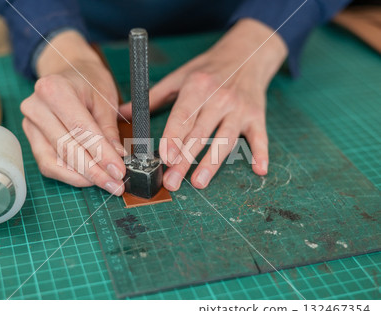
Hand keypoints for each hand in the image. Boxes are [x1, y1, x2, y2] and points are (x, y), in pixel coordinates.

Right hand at [21, 31, 125, 194]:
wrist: (69, 72)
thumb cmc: (89, 84)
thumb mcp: (105, 100)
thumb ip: (109, 130)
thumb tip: (117, 158)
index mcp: (55, 89)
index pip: (81, 130)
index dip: (102, 155)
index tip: (119, 171)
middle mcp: (36, 106)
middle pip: (67, 148)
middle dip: (95, 171)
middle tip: (116, 185)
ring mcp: (30, 124)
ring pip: (55, 160)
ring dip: (82, 177)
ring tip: (105, 184)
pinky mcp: (31, 138)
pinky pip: (47, 163)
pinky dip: (68, 175)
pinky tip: (88, 179)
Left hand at [119, 19, 287, 190]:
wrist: (246, 54)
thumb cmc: (207, 69)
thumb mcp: (179, 77)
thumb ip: (152, 97)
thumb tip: (122, 112)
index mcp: (197, 87)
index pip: (183, 116)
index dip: (173, 137)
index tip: (164, 157)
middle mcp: (219, 98)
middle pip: (200, 134)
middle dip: (185, 160)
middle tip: (172, 181)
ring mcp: (239, 109)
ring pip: (225, 140)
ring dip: (212, 164)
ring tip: (198, 183)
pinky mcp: (257, 116)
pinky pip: (260, 137)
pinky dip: (261, 154)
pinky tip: (259, 170)